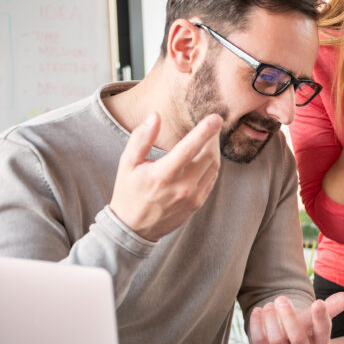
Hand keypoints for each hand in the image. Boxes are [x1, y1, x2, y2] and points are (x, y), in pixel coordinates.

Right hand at [110, 112, 221, 241]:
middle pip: (209, 156)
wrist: (134, 228)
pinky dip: (211, 165)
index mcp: (163, 175)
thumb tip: (155, 116)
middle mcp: (182, 187)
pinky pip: (211, 179)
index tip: (216, 117)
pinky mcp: (198, 203)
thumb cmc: (129, 192)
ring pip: (214, 167)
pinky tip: (204, 157)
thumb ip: (141, 138)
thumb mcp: (127, 164)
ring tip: (208, 139)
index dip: (205, 131)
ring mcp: (193, 197)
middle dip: (212, 137)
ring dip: (214, 150)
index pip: (189, 148)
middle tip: (212, 125)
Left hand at [249, 292, 343, 343]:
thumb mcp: (314, 321)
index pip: (323, 333)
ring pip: (277, 340)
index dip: (321, 318)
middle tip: (281, 298)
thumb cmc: (302, 332)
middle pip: (297, 337)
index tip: (318, 302)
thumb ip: (329, 308)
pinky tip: (257, 311)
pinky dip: (257, 325)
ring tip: (269, 305)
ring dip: (271, 319)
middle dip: (289, 316)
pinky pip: (260, 342)